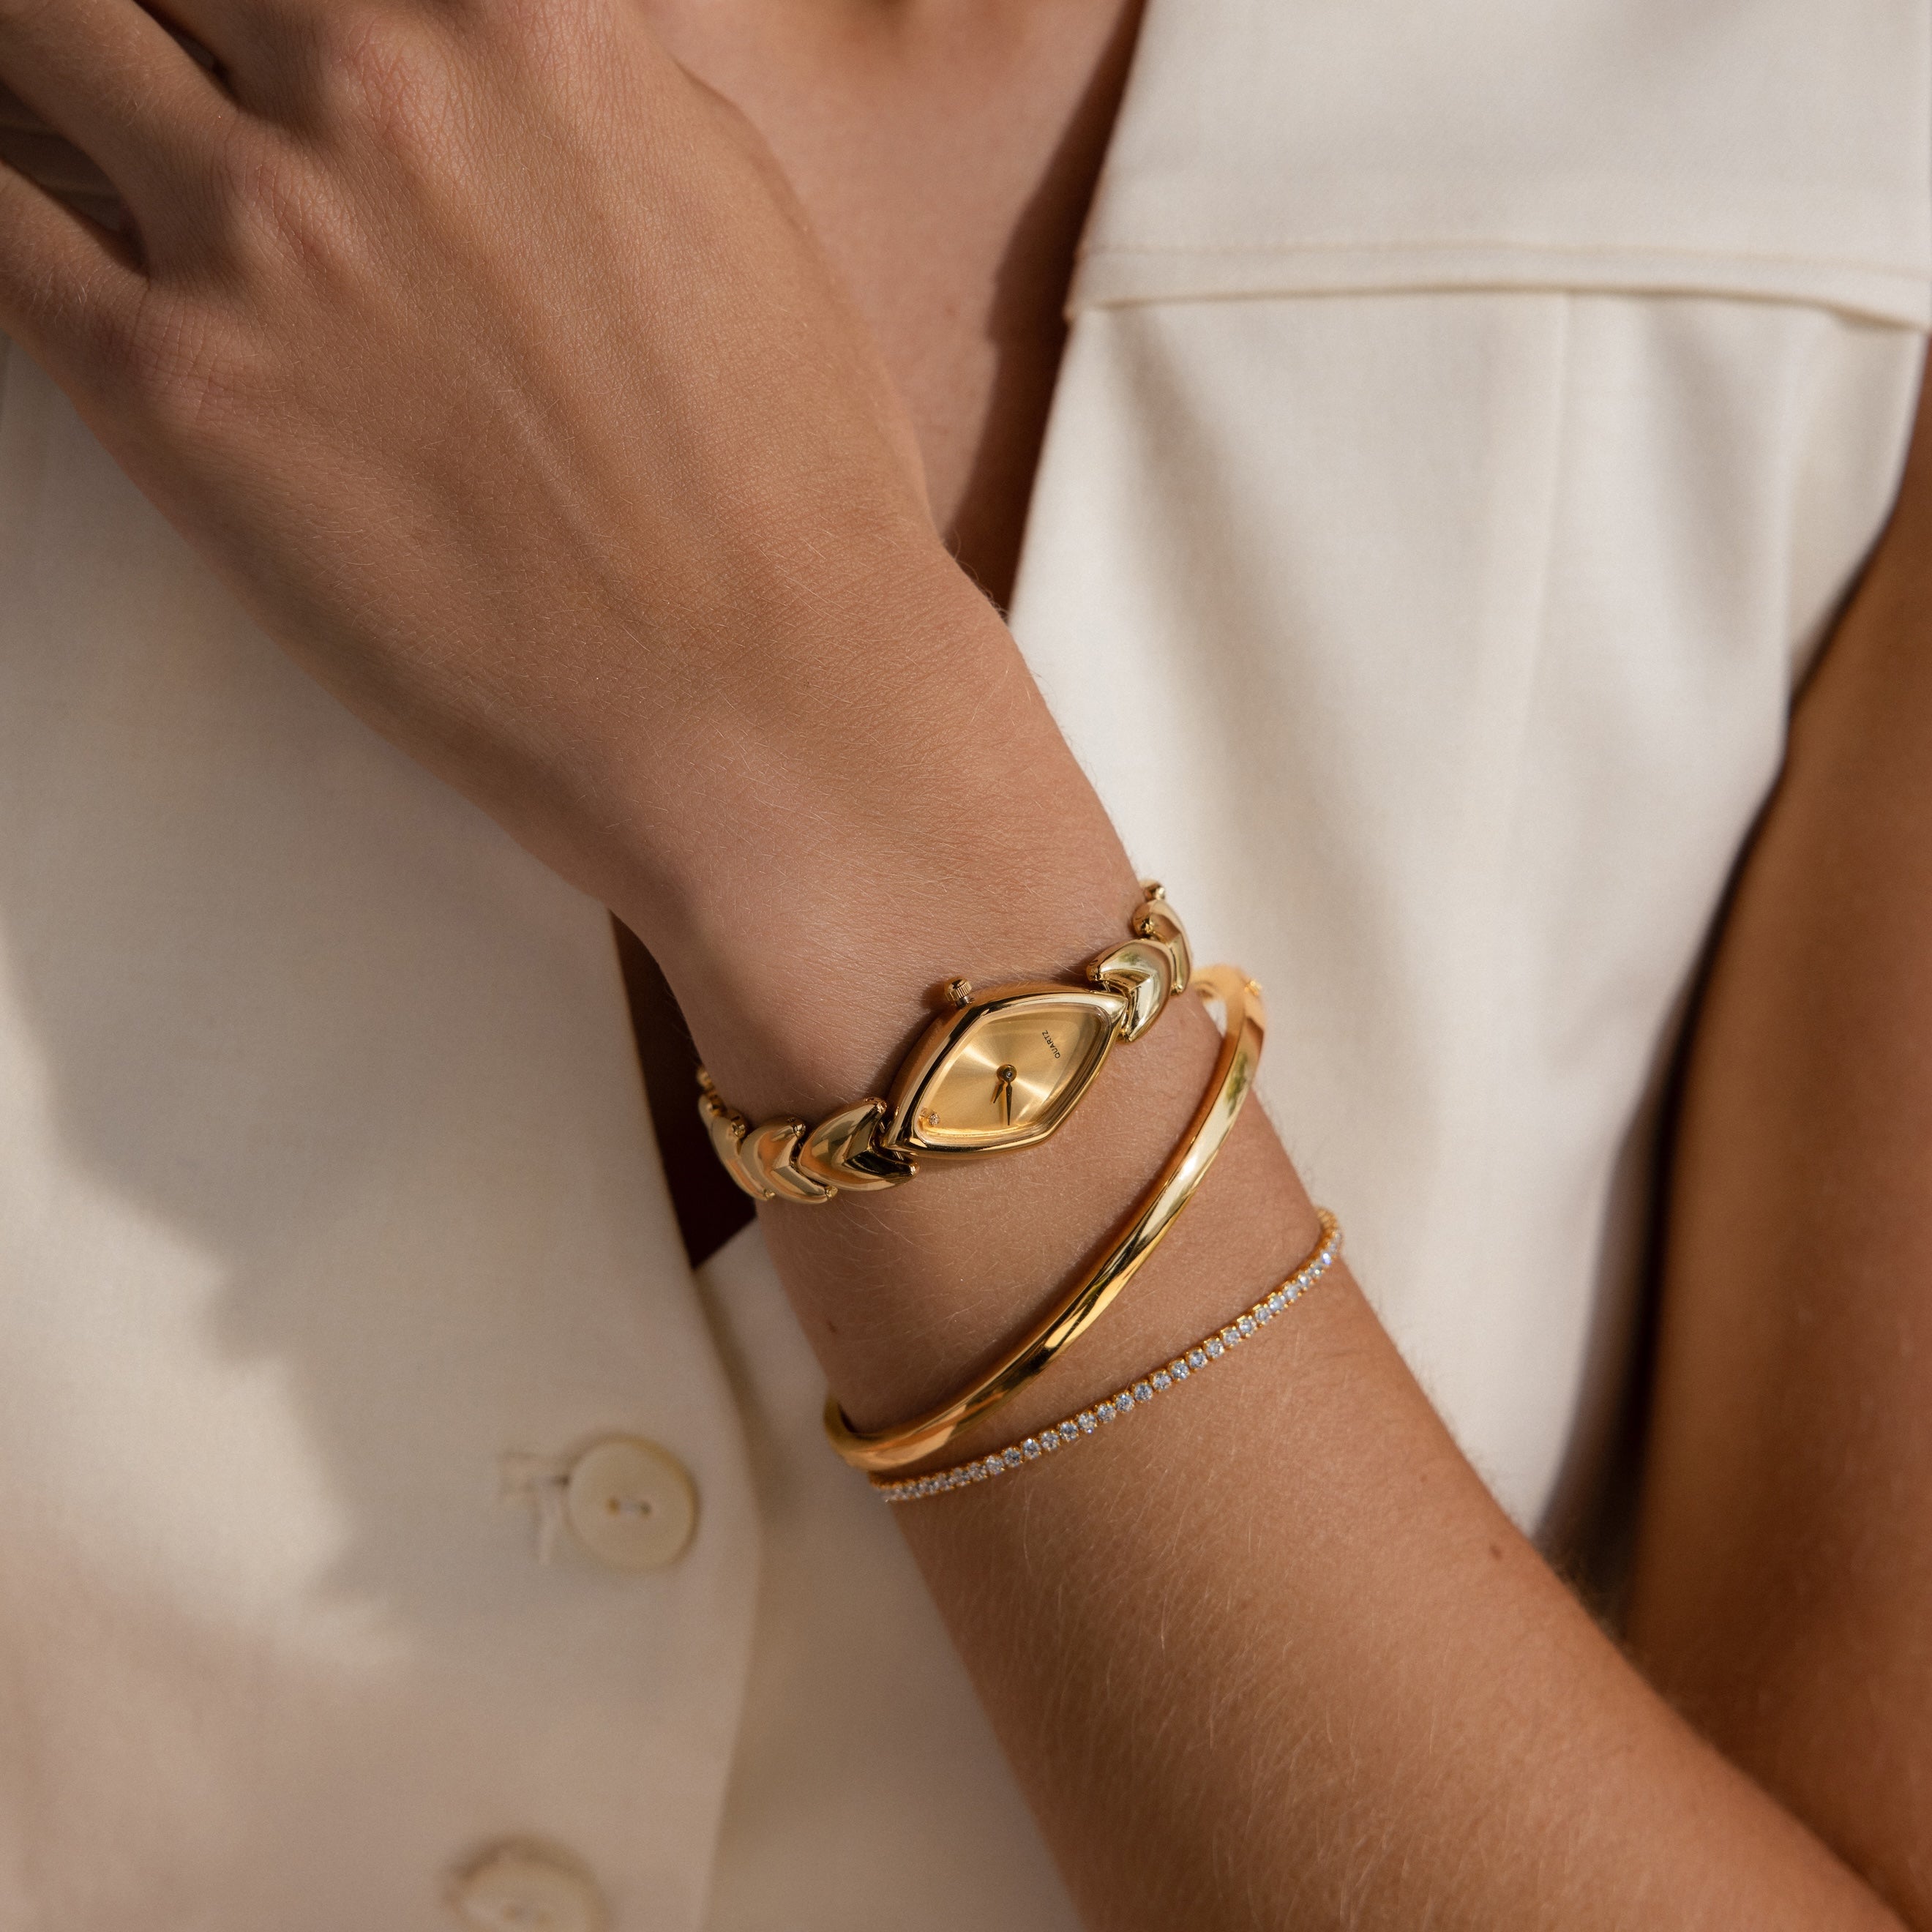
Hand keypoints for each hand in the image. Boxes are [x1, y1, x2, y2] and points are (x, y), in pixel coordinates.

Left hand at [0, 0, 970, 942]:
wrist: (760, 706)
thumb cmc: (787, 494)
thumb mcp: (724, 206)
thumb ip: (569, 88)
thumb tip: (481, 51)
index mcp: (530, 16)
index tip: (247, 19)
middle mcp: (376, 86)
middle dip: (146, 8)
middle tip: (155, 60)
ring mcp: (257, 234)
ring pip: (25, 31)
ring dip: (39, 65)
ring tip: (58, 115)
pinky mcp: (169, 394)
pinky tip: (34, 215)